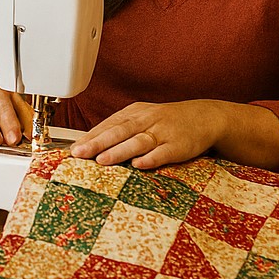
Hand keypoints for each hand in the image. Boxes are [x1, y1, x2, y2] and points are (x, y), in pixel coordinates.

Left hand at [71, 100, 226, 168]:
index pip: (108, 124)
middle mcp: (146, 120)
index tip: (74, 148)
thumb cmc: (166, 120)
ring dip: (119, 151)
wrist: (204, 117)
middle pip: (118, 131)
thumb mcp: (142, 117)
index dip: (90, 136)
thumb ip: (119, 129)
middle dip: (97, 142)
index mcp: (134, 113)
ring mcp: (162, 132)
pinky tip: (139, 164)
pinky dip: (151, 158)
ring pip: (137, 141)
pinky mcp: (179, 145)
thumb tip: (91, 143)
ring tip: (102, 160)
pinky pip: (163, 152)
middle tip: (80, 153)